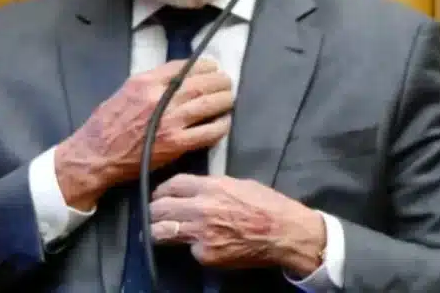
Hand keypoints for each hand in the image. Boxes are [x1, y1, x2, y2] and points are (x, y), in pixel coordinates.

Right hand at [55, 59, 233, 209]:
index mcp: (145, 81)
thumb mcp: (124, 91)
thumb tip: (176, 78)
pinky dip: (220, 126)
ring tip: (230, 98)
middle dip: (219, 81)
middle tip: (227, 82)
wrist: (96, 155)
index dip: (203, 65)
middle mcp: (159, 97)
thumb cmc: (106, 124)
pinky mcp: (176, 144)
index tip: (212, 67)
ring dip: (224, 100)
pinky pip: (208, 132)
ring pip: (208, 104)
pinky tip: (224, 123)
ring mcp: (170, 121)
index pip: (183, 66)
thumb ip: (150, 84)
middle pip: (200, 83)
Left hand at [150, 174, 326, 275]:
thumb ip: (213, 185)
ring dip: (158, 230)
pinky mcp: (205, 255)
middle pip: (160, 208)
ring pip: (162, 232)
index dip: (162, 190)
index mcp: (210, 187)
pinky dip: (192, 247)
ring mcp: (201, 233)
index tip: (160, 195)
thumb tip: (195, 189)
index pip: (172, 184)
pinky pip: (189, 249)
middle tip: (155, 214)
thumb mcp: (239, 184)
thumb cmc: (268, 205)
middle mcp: (201, 208)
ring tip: (158, 231)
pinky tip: (200, 245)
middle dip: (153, 211)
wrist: (285, 233)